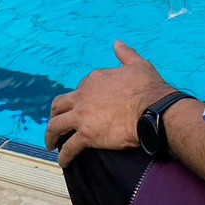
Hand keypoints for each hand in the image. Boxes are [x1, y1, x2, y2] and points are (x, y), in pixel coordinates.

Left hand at [45, 40, 173, 166]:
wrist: (154, 110)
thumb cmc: (148, 87)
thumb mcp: (138, 65)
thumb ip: (125, 54)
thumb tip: (117, 43)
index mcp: (94, 79)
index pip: (79, 89)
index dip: (79, 99)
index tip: (81, 108)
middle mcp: (83, 96)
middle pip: (59, 105)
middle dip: (55, 114)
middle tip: (57, 124)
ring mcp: (82, 116)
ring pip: (55, 126)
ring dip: (51, 136)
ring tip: (51, 145)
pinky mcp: (86, 135)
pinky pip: (68, 148)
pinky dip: (63, 156)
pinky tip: (63, 161)